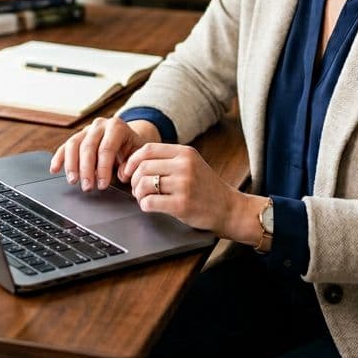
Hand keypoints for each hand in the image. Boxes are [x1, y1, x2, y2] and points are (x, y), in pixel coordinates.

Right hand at [50, 117, 159, 191]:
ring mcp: (87, 130)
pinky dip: (59, 158)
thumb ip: (132, 164)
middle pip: (88, 146)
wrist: (129, 138)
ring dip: (71, 165)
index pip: (106, 148)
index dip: (103, 168)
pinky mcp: (78, 137)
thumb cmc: (133, 149)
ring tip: (73, 181)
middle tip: (87, 187)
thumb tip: (121, 174)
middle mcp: (100, 125)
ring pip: (73, 144)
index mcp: (117, 127)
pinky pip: (65, 146)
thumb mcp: (139, 154)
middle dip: (86, 169)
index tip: (102, 184)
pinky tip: (54, 169)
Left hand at [121, 143, 256, 238]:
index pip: (147, 149)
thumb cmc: (206, 187)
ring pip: (144, 184)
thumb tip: (133, 162)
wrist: (229, 208)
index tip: (128, 171)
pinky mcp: (182, 204)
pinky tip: (149, 206)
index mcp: (185, 153)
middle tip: (137, 189)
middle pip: (143, 167)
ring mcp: (184, 185)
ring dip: (138, 193)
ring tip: (143, 198)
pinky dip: (144, 205)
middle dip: (133, 180)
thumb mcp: (191, 164)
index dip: (132, 160)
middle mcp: (185, 166)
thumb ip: (168, 159)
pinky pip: (149, 202)